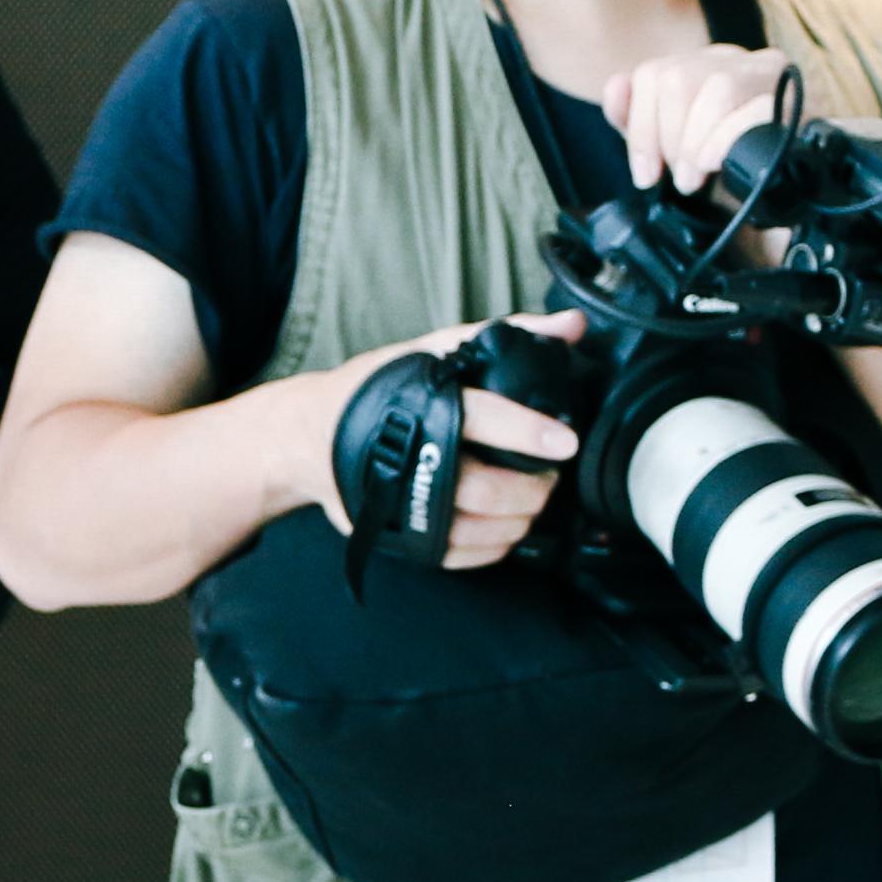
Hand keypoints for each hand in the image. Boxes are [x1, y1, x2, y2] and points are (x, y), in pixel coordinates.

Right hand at [308, 312, 583, 573]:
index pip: (481, 417)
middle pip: (484, 489)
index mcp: (420, 403)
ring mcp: (400, 502)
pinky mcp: (395, 533)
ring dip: (519, 519)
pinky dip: (493, 547)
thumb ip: (508, 333)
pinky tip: (506, 528)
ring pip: (475, 529)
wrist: (306, 433)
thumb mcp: (435, 347)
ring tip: (532, 501)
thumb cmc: (376, 387)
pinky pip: (458, 556)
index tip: (566, 441)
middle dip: (532, 488)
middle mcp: (408, 456)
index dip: (528, 432)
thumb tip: (574, 325)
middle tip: (550, 475)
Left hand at [604, 44, 794, 202]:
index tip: (646, 174)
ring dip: (695, 143)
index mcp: (705, 64)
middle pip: (678, 78)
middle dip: (668, 139)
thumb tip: (615, 86)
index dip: (640, 127)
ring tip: (696, 177)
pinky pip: (756, 109)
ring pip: (717, 87)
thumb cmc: (733, 168)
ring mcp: (772, 76)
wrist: (792, 190)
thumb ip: (639, 119)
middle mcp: (738, 61)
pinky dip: (726, 140)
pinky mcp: (801, 101)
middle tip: (679, 179)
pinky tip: (717, 163)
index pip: (654, 73)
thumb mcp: (676, 146)